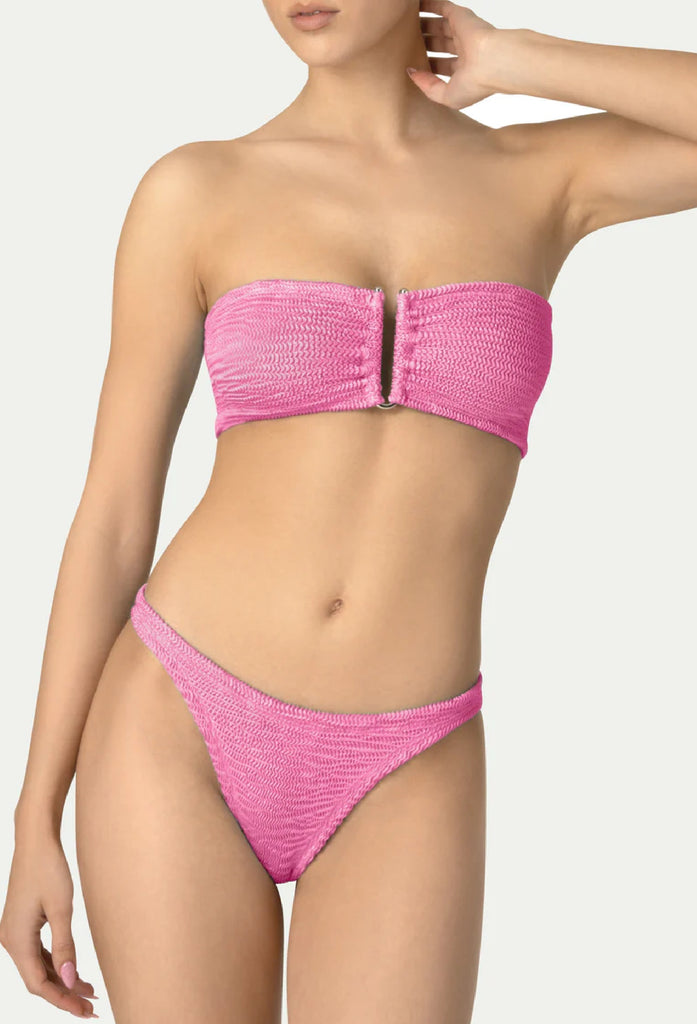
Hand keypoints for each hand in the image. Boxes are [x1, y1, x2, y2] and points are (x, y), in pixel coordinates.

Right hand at [0, 829, 98, 1017]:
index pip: (38, 984)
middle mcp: (11, 941)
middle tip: (92, 1007)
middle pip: (38, 979)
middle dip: (64, 994)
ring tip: (90, 992)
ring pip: (39, 967)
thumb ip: (64, 945)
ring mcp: (16, 933)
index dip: (62, 1000)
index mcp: (17, 940)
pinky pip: (38, 953)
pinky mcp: (23, 925)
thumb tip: (69, 979)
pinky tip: (74, 970)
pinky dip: (56, 964)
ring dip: (62, 980)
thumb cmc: (49, 868)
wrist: (36, 840)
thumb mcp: (61, 907)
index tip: (85, 1011)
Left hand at [408, 0, 500, 107]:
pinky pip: (442, 6)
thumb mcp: (447, 96)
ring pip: (438, 26)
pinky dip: (429, 4)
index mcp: (464, 71)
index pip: (441, 65)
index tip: (409, 64)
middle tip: (403, 43)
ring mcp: (462, 32)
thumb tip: (411, 72)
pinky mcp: (460, 16)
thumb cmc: (475, 84)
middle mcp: (464, 50)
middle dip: (422, 43)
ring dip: (423, 24)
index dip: (426, 65)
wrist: (493, 61)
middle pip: (438, 44)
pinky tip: (414, 5)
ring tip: (403, 24)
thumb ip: (428, 86)